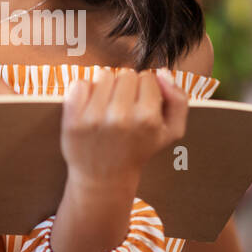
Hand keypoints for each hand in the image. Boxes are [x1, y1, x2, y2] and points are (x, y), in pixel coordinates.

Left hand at [60, 68, 188, 186]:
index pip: (147, 78)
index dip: (144, 89)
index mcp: (147, 119)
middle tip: (123, 107)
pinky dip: (85, 92)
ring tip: (107, 107)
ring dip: (106, 87)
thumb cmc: (138, 150)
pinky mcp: (73, 119)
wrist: (104, 178)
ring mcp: (94, 118)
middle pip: (126, 74)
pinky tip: (90, 108)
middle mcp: (120, 117)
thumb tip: (162, 73)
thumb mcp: (170, 132)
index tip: (140, 104)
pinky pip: (80, 84)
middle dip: (126, 87)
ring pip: (103, 75)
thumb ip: (178, 100)